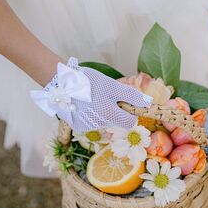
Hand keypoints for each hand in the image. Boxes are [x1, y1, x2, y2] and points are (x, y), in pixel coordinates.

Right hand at [30, 58, 151, 132]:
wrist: (59, 81)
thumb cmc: (88, 80)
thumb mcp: (111, 85)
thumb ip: (130, 95)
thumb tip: (148, 103)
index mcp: (108, 115)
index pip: (129, 123)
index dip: (130, 112)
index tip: (124, 102)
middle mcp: (98, 125)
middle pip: (115, 121)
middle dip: (114, 110)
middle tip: (104, 95)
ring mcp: (87, 127)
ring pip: (103, 121)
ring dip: (102, 111)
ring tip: (91, 97)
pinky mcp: (77, 126)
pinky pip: (91, 122)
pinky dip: (90, 114)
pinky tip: (83, 103)